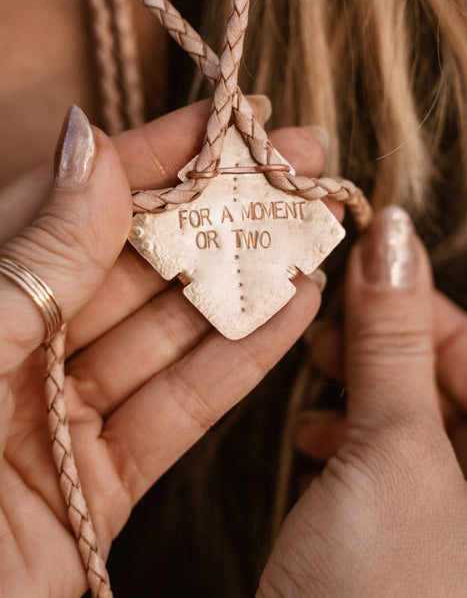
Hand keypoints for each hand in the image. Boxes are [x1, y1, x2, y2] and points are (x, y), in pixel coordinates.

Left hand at [0, 101, 325, 597]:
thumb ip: (35, 257)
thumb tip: (91, 148)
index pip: (72, 202)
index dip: (150, 155)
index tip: (223, 119)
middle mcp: (19, 348)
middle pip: (132, 263)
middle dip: (214, 213)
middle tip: (291, 169)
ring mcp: (62, 413)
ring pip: (166, 333)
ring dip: (238, 284)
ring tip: (306, 235)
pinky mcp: (103, 479)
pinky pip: (178, 408)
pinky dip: (237, 363)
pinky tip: (290, 313)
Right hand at [258, 207, 466, 596]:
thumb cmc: (382, 596)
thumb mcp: (391, 453)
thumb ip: (393, 341)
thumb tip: (391, 235)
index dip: (418, 302)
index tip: (359, 267)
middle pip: (449, 379)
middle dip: (387, 346)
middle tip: (331, 332)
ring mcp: (449, 513)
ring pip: (417, 414)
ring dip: (366, 388)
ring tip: (318, 382)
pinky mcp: (411, 533)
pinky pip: (395, 457)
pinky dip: (355, 435)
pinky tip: (317, 438)